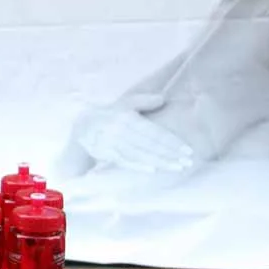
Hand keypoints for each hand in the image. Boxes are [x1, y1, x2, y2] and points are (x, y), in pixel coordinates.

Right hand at [74, 94, 193, 172]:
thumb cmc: (109, 115)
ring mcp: (112, 142)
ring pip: (139, 153)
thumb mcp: (124, 103)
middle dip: (170, 153)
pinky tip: (153, 170)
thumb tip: (163, 98)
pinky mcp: (105, 152)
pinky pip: (124, 160)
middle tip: (187, 162)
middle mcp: (120, 129)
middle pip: (149, 144)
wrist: (81, 126)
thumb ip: (143, 101)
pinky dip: (138, 165)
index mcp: (127, 117)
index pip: (154, 131)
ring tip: (176, 167)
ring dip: (159, 161)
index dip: (172, 141)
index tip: (187, 150)